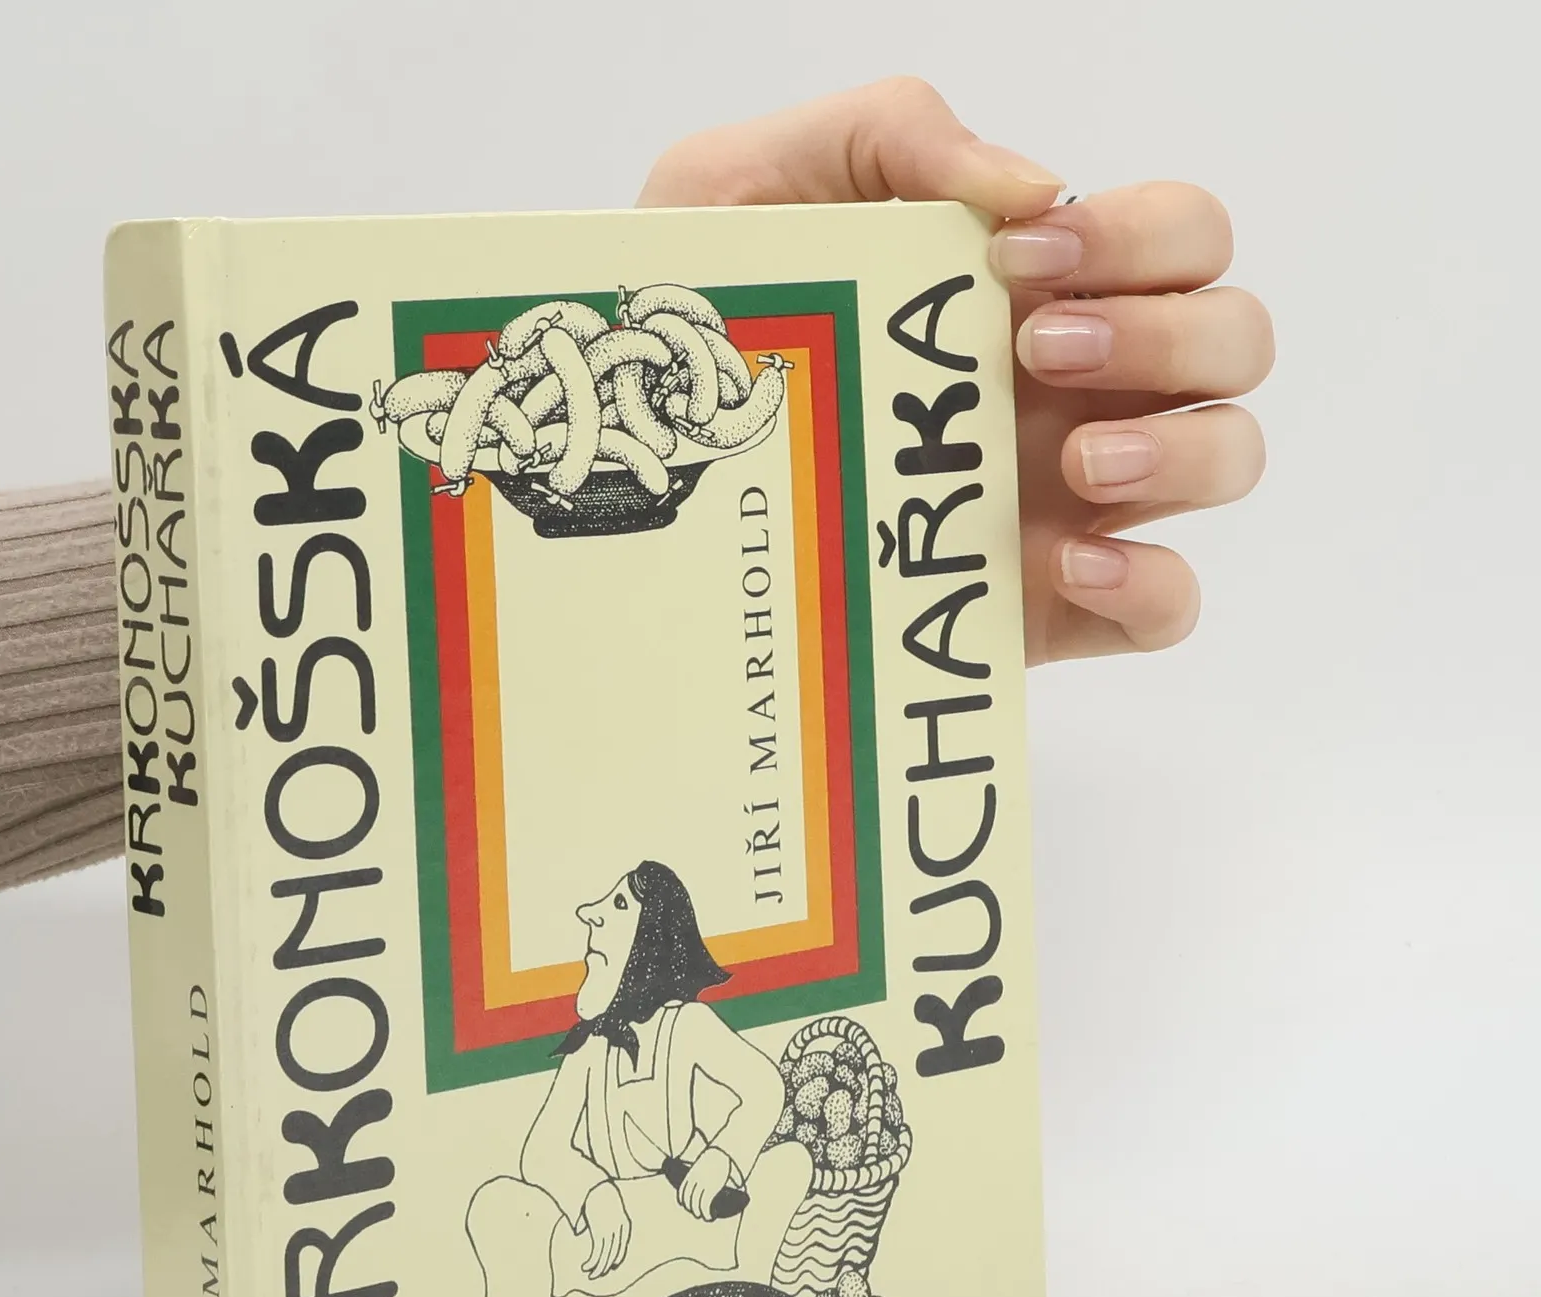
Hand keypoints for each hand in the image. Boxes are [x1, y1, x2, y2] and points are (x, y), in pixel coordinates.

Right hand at [580, 1180, 631, 1280]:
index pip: (622, 1247)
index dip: (616, 1258)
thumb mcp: (600, 1208)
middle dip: (605, 1267)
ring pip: (606, 1256)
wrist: (594, 1184)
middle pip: (614, 1254)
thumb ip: (595, 1221)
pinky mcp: (601, 1232)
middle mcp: (620, 1229)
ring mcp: (611, 1231)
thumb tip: (578, 1230)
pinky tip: (585, 1267)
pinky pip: (598, 1252)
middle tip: (597, 1275)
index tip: (610, 1266)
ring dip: (597, 1268)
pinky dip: (592, 1262)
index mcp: (624, 1224)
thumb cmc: (594, 1193)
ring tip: (590, 1274)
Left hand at [639, 78, 1272, 662]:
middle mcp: (1073, 385)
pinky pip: (1163, 608)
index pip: (1181, 236)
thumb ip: (892, 132)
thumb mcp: (758, 180)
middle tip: (1032, 351)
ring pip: (1225, 460)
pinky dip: (1151, 585)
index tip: (1020, 259)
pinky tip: (1067, 563)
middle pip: (1233, 341)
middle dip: (1167, 335)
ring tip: (1070, 464)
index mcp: (1033, 285)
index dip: (1142, 235)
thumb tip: (1030, 188)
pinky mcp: (1035, 605)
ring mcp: (1064, 498)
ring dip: (1181, 452)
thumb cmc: (699, 317)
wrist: (619, 460)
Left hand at [675, 1146, 736, 1221]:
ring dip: (700, 1213)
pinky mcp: (712, 1187)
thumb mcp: (706, 1162)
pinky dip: (707, 1213)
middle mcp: (694, 1180)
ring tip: (706, 1217)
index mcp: (691, 1174)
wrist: (725, 1150)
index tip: (688, 1206)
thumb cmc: (717, 1155)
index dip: (683, 1201)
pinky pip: (705, 1204)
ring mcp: (703, 1184)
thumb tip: (706, 1175)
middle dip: (693, 1209)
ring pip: (697, 1204)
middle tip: (699, 1213)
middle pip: (689, 1200)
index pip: (682, 1191)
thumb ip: (703, 1169)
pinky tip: (710, 1217)